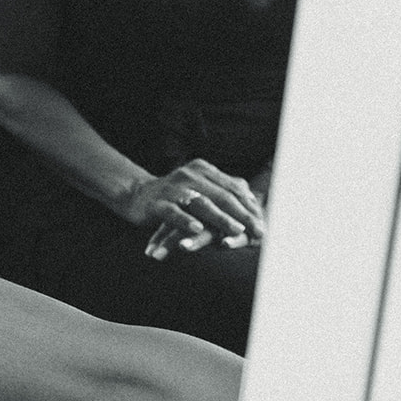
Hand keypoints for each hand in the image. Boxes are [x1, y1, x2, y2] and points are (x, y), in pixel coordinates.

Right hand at [117, 159, 265, 259]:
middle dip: (242, 215)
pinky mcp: (157, 203)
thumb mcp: (200, 187)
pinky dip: (186, 221)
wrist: (137, 194)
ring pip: (201, 203)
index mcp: (203, 169)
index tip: (264, 222)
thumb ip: (224, 189)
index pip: (233, 188)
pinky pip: (174, 213)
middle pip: (221, 195)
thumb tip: (255, 197)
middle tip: (258, 230)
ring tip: (236, 230)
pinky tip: (198, 229)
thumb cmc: (174, 194)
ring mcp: (172, 189)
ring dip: (220, 218)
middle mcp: (189, 175)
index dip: (250, 206)